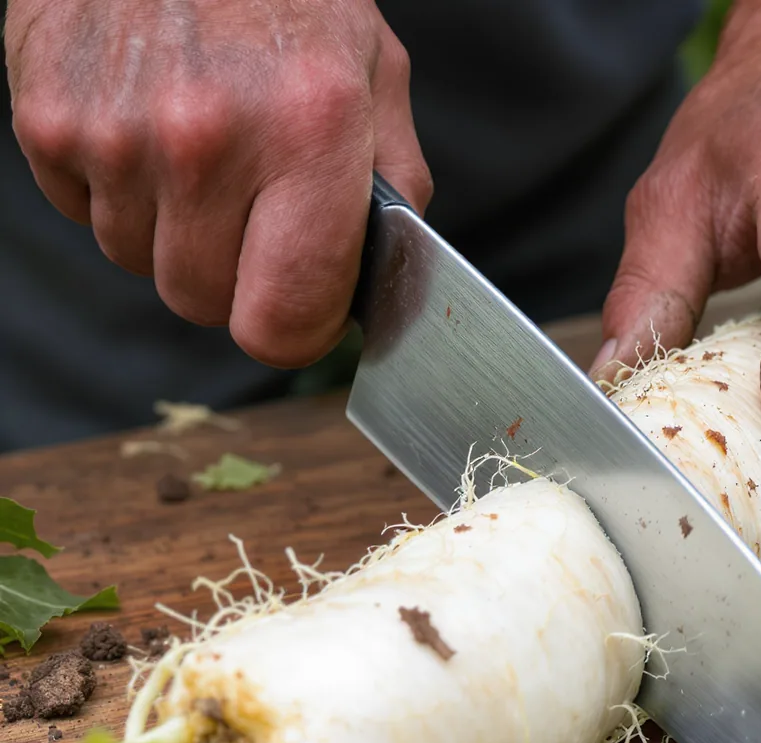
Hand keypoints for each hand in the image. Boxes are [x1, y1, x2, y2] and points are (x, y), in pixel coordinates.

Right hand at [5, 0, 430, 367]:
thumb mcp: (374, 76)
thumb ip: (393, 190)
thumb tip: (374, 282)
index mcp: (307, 135)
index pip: (282, 322)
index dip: (296, 330)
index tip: (302, 309)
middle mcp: (205, 140)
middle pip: (205, 305)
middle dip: (235, 277)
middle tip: (251, 208)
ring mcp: (116, 133)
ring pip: (143, 265)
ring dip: (174, 232)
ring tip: (199, 151)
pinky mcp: (47, 121)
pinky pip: (88, 216)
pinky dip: (120, 191)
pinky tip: (146, 127)